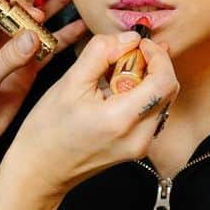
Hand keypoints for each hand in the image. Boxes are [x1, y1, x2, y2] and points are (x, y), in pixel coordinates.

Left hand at [0, 0, 84, 177]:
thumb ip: (7, 57)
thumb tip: (33, 36)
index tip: (34, 12)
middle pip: (22, 4)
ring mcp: (13, 53)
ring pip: (38, 23)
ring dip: (57, 8)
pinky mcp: (26, 71)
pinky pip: (48, 50)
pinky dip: (64, 39)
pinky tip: (82, 27)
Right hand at [1, 30, 178, 198]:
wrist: (40, 172)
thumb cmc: (47, 132)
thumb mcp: (69, 83)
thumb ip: (101, 53)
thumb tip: (128, 38)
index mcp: (121, 120)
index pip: (164, 81)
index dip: (157, 56)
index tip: (139, 44)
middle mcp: (139, 137)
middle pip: (168, 90)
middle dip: (152, 65)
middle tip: (126, 54)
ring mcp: (141, 146)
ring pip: (162, 101)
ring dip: (147, 80)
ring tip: (115, 73)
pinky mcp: (138, 148)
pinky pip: (151, 113)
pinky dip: (141, 96)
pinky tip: (116, 91)